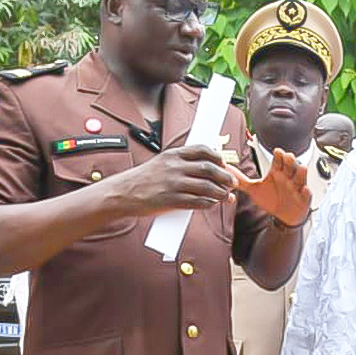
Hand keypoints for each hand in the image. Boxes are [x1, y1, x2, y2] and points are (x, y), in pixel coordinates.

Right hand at [108, 145, 235, 215]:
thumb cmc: (143, 179)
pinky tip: (212, 203)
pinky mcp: (171, 200)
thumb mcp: (161, 163)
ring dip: (221, 192)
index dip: (217, 156)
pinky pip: (197, 202)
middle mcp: (174, 167)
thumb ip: (180, 163)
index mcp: (173, 155)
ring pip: (206, 187)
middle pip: (208, 169)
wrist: (123, 193)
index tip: (224, 163)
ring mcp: (173, 184)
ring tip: (227, 196)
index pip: (202, 150)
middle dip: (225, 176)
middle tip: (232, 182)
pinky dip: (208, 203)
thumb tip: (203, 168)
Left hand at [228, 148, 311, 226]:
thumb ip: (241, 180)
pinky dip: (306, 192)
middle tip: (288, 156)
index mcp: (277, 172)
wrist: (283, 216)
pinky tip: (305, 190)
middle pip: (291, 165)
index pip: (278, 160)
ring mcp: (296, 187)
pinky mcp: (303, 199)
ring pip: (301, 177)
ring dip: (301, 172)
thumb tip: (227, 171)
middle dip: (290, 161)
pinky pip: (306, 194)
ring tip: (300, 168)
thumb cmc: (271, 199)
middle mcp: (288, 177)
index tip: (277, 151)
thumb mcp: (254, 189)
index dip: (279, 155)